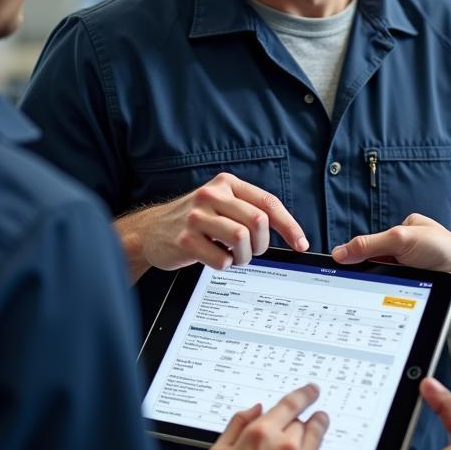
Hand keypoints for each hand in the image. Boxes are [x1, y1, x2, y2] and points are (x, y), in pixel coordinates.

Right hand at [119, 173, 308, 278]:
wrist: (150, 231)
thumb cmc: (194, 220)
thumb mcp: (219, 204)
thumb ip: (248, 210)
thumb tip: (288, 233)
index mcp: (226, 184)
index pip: (268, 202)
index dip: (289, 225)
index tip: (300, 243)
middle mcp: (211, 195)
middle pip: (258, 221)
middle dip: (262, 243)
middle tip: (253, 252)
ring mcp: (196, 217)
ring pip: (242, 239)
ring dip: (244, 256)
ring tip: (233, 256)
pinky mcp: (185, 239)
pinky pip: (221, 259)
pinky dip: (225, 265)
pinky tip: (214, 258)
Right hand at [204, 383, 327, 449]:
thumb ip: (237, 424)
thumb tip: (255, 408)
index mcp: (262, 434)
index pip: (291, 404)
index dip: (305, 394)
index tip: (312, 390)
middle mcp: (286, 447)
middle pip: (304, 423)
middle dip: (302, 420)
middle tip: (302, 422)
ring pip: (316, 440)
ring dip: (316, 433)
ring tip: (316, 430)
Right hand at [331, 213, 450, 329]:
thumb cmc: (445, 252)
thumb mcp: (400, 240)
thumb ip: (368, 245)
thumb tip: (340, 253)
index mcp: (406, 228)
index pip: (372, 243)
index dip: (359, 257)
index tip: (344, 270)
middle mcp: (413, 247)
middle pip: (379, 263)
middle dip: (375, 274)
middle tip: (372, 282)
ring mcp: (419, 267)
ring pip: (390, 280)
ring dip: (387, 287)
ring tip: (392, 290)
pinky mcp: (425, 285)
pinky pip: (401, 292)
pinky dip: (397, 296)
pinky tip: (401, 300)